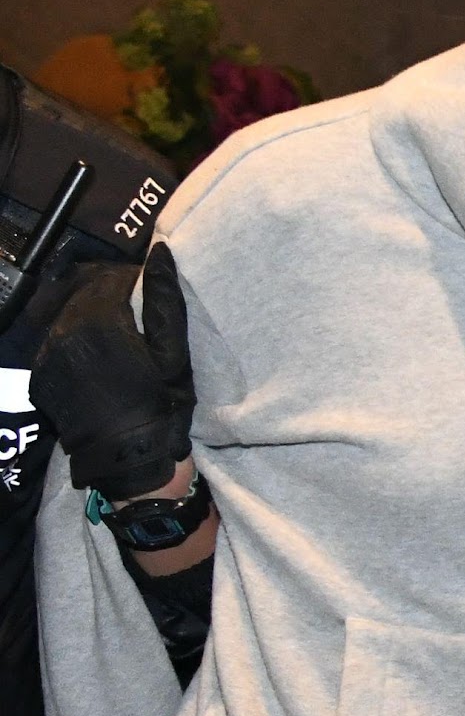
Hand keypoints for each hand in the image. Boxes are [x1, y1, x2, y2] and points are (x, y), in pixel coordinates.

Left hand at [30, 243, 194, 500]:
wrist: (130, 463)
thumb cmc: (161, 406)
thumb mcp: (173, 354)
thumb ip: (164, 299)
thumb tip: (158, 252)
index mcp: (97, 322)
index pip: (111, 279)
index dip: (133, 280)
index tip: (151, 290)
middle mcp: (63, 334)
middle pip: (84, 295)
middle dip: (109, 296)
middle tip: (136, 311)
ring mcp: (47, 357)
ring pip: (68, 317)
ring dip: (91, 317)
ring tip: (119, 334)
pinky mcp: (41, 378)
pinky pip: (57, 343)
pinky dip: (76, 341)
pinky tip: (99, 358)